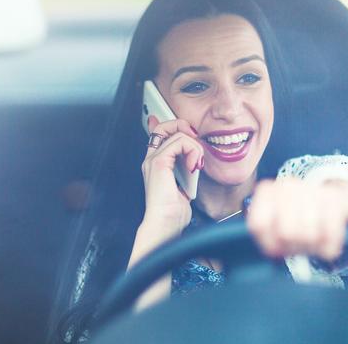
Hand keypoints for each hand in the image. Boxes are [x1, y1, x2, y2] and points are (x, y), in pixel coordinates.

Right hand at [140, 116, 203, 235]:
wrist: (166, 223)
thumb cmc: (173, 212)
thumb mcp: (184, 185)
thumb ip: (186, 170)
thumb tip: (194, 161)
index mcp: (155, 164)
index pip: (158, 134)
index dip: (173, 125)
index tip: (192, 134)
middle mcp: (151, 159)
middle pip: (164, 126)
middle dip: (185, 128)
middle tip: (196, 147)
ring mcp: (153, 159)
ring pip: (177, 133)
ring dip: (194, 147)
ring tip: (196, 164)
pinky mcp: (159, 162)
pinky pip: (179, 142)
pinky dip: (192, 151)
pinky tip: (193, 167)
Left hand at [247, 177, 347, 260]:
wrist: (332, 204)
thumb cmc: (297, 221)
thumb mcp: (275, 229)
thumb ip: (266, 238)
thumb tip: (273, 251)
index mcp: (266, 191)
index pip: (259, 225)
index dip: (269, 243)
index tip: (277, 244)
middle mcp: (287, 185)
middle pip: (286, 233)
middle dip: (294, 245)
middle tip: (298, 242)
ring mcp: (312, 188)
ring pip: (309, 235)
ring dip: (313, 246)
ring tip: (313, 239)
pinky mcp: (336, 199)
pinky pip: (331, 237)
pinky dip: (329, 247)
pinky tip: (327, 239)